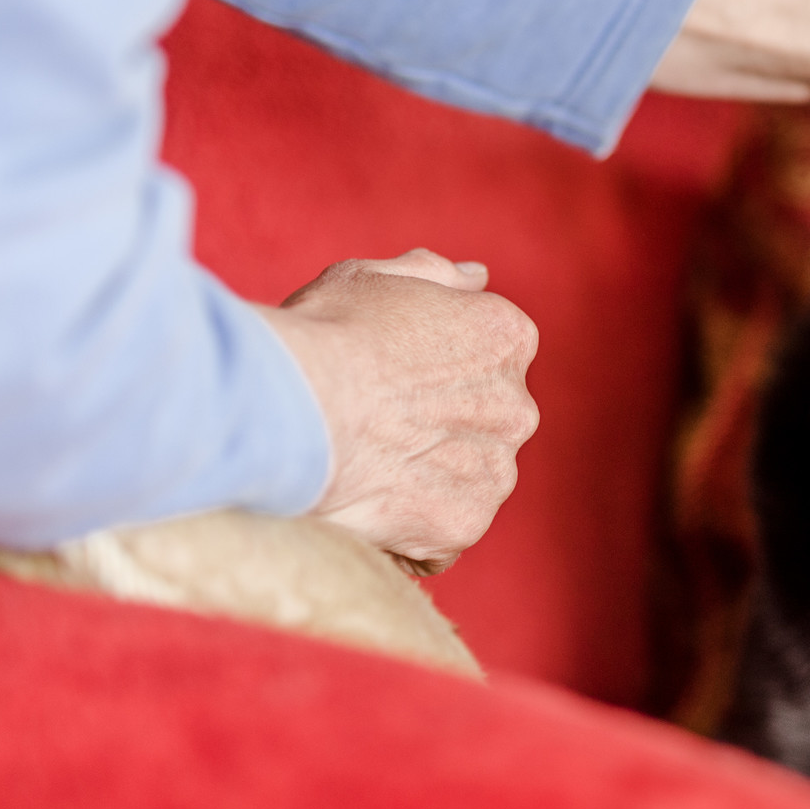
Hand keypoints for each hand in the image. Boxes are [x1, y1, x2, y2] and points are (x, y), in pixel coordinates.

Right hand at [258, 249, 538, 572]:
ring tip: (366, 467)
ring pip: (469, 480)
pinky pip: (443, 534)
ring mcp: (494, 471)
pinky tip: (368, 506)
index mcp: (507, 338)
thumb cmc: (323, 334)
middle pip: (486, 422)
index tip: (390, 376)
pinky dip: (412, 529)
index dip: (434, 370)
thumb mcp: (373, 277)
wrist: (291, 411)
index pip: (489, 358)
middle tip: (374, 425)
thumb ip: (434, 275)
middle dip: (440, 427)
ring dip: (428, 479)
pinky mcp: (463, 525)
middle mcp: (518, 407)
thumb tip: (475, 278)